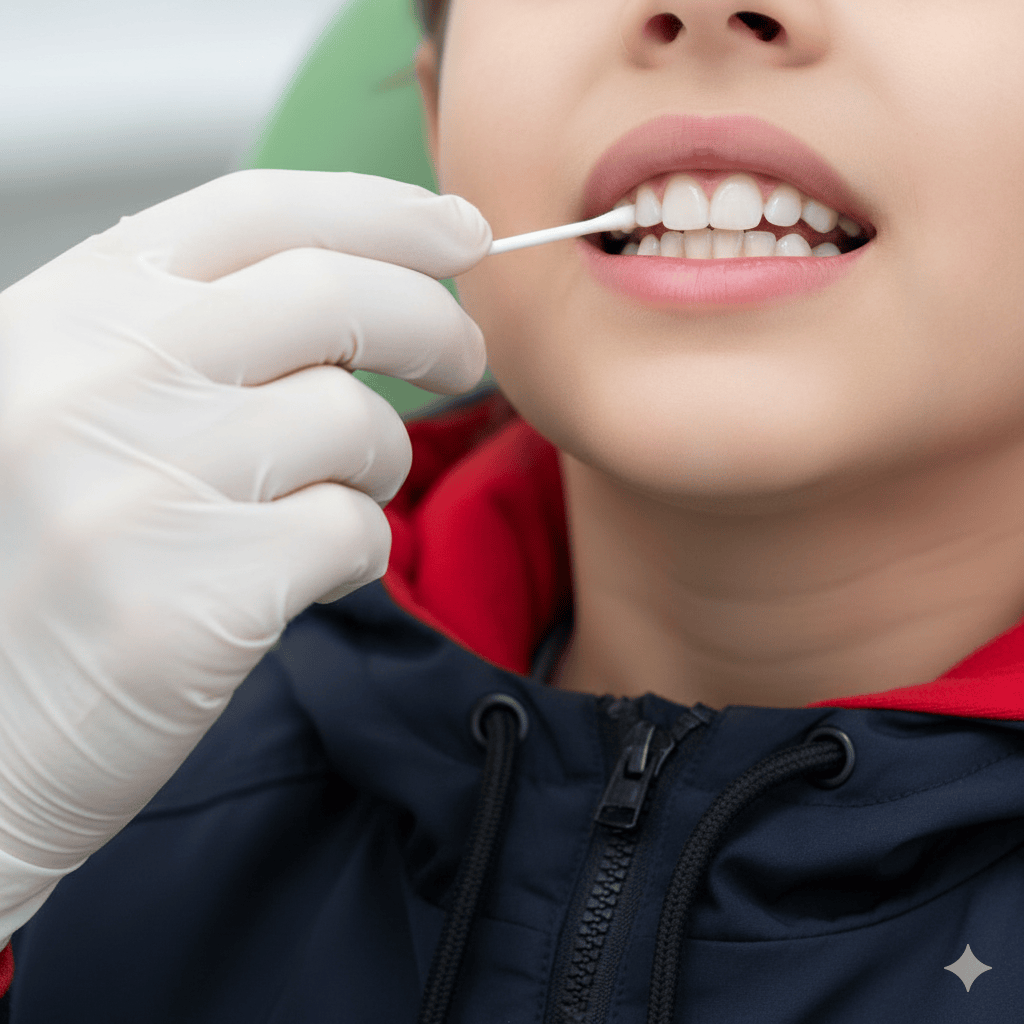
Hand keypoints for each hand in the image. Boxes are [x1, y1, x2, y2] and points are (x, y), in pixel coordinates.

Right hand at [0, 170, 491, 938]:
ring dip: (377, 464)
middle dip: (434, 326)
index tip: (464, 235)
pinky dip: (356, 549)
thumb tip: (370, 281)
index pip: (259, 212)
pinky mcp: (194, 598)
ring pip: (355, 422)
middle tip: (464, 361)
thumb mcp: (82, 402)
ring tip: (324, 501)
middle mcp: (95, 381)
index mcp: (70, 312)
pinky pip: (352, 531)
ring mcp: (142, 488)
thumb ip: (193, 332)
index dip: (384, 213)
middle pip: (336, 297)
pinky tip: (299, 576)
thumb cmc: (48, 557)